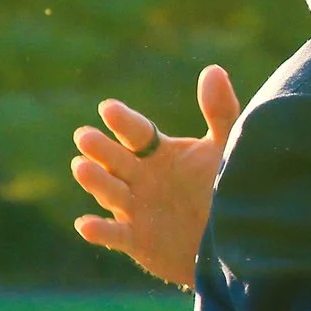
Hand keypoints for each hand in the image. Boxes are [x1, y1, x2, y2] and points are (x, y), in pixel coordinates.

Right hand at [72, 65, 239, 288]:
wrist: (230, 241)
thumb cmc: (222, 190)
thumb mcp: (224, 150)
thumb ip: (220, 113)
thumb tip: (213, 69)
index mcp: (157, 151)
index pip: (136, 132)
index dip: (123, 121)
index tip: (108, 108)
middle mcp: (139, 176)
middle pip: (115, 158)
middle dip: (100, 148)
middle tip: (84, 136)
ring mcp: (134, 208)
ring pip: (109, 191)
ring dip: (95, 181)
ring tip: (80, 167)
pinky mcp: (136, 240)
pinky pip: (114, 234)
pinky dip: (99, 231)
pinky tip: (85, 224)